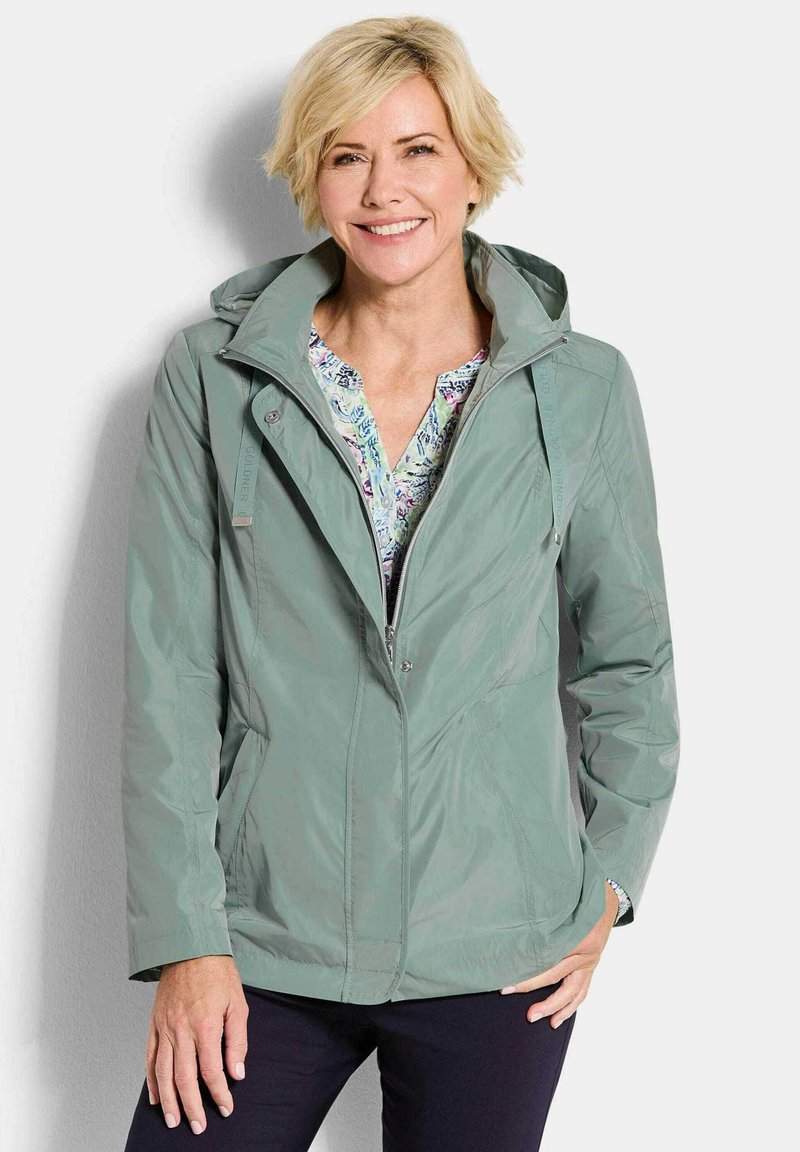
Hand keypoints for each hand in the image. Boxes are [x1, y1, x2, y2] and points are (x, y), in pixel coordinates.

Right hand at [145, 955, 248, 1132]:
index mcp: (204, 1025)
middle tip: (198, 1127)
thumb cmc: (217, 973)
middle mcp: (181, 1030)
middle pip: (184, 1079)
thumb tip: (237, 1072)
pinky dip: (151, 1080)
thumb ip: (237, 1040)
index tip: (226, 1108)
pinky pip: (150, 1057)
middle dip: (192, 1107)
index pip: (211, 1071)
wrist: (190, 946)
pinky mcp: (154, 1023)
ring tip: (174, 1121)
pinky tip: (154, 1096)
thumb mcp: (238, 1003)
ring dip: (168, 1101)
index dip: (219, 1094)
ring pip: (163, 1073)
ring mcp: (164, 1028)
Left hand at [497, 880, 619, 1026]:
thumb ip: (543, 914)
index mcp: (576, 935)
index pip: (546, 958)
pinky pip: (581, 992)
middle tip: (510, 994)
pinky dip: (570, 1006)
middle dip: (533, 990)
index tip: (506, 980)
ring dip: (554, 1007)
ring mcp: (589, 962)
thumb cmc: (580, 896)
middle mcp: (584, 951)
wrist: (606, 898)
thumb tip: (513, 923)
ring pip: (572, 992)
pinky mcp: (591, 967)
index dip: (526, 971)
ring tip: (536, 1017)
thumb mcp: (561, 902)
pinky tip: (558, 1018)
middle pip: (556, 976)